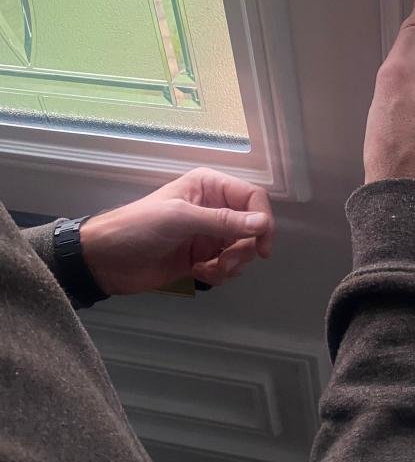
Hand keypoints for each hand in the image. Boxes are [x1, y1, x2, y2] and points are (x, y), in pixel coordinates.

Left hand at [79, 168, 274, 294]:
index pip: (252, 197)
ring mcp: (209, 234)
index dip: (262, 220)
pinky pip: (228, 267)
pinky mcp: (203, 258)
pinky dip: (220, 275)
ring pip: (243, 250)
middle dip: (243, 249)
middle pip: (252, 227)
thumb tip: (263, 223)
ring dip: (231, 265)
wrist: (105, 261)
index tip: (262, 247)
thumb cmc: (137, 228)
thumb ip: (223, 221)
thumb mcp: (181, 219)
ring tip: (207, 271)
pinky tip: (197, 274)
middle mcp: (214, 207)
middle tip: (224, 263)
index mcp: (210, 186)